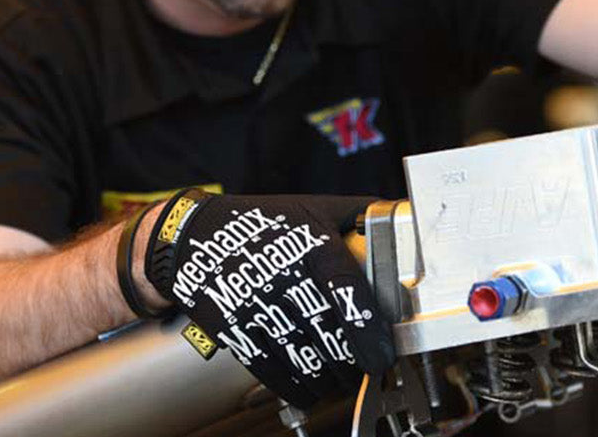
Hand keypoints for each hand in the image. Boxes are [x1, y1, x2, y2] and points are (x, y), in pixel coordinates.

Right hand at [144, 192, 394, 407]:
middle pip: (326, 332)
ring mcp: (253, 302)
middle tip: (364, 372)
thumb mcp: (312, 206)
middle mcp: (282, 273)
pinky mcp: (231, 325)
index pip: (345, 288)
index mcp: (310, 242)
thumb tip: (404, 217)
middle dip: (351, 363)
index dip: (366, 328)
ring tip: (340, 383)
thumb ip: (359, 213)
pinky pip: (268, 367)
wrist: (193, 236)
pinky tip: (308, 391)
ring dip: (327, 380)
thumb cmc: (261, 221)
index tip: (381, 357)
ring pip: (300, 355)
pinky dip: (294, 387)